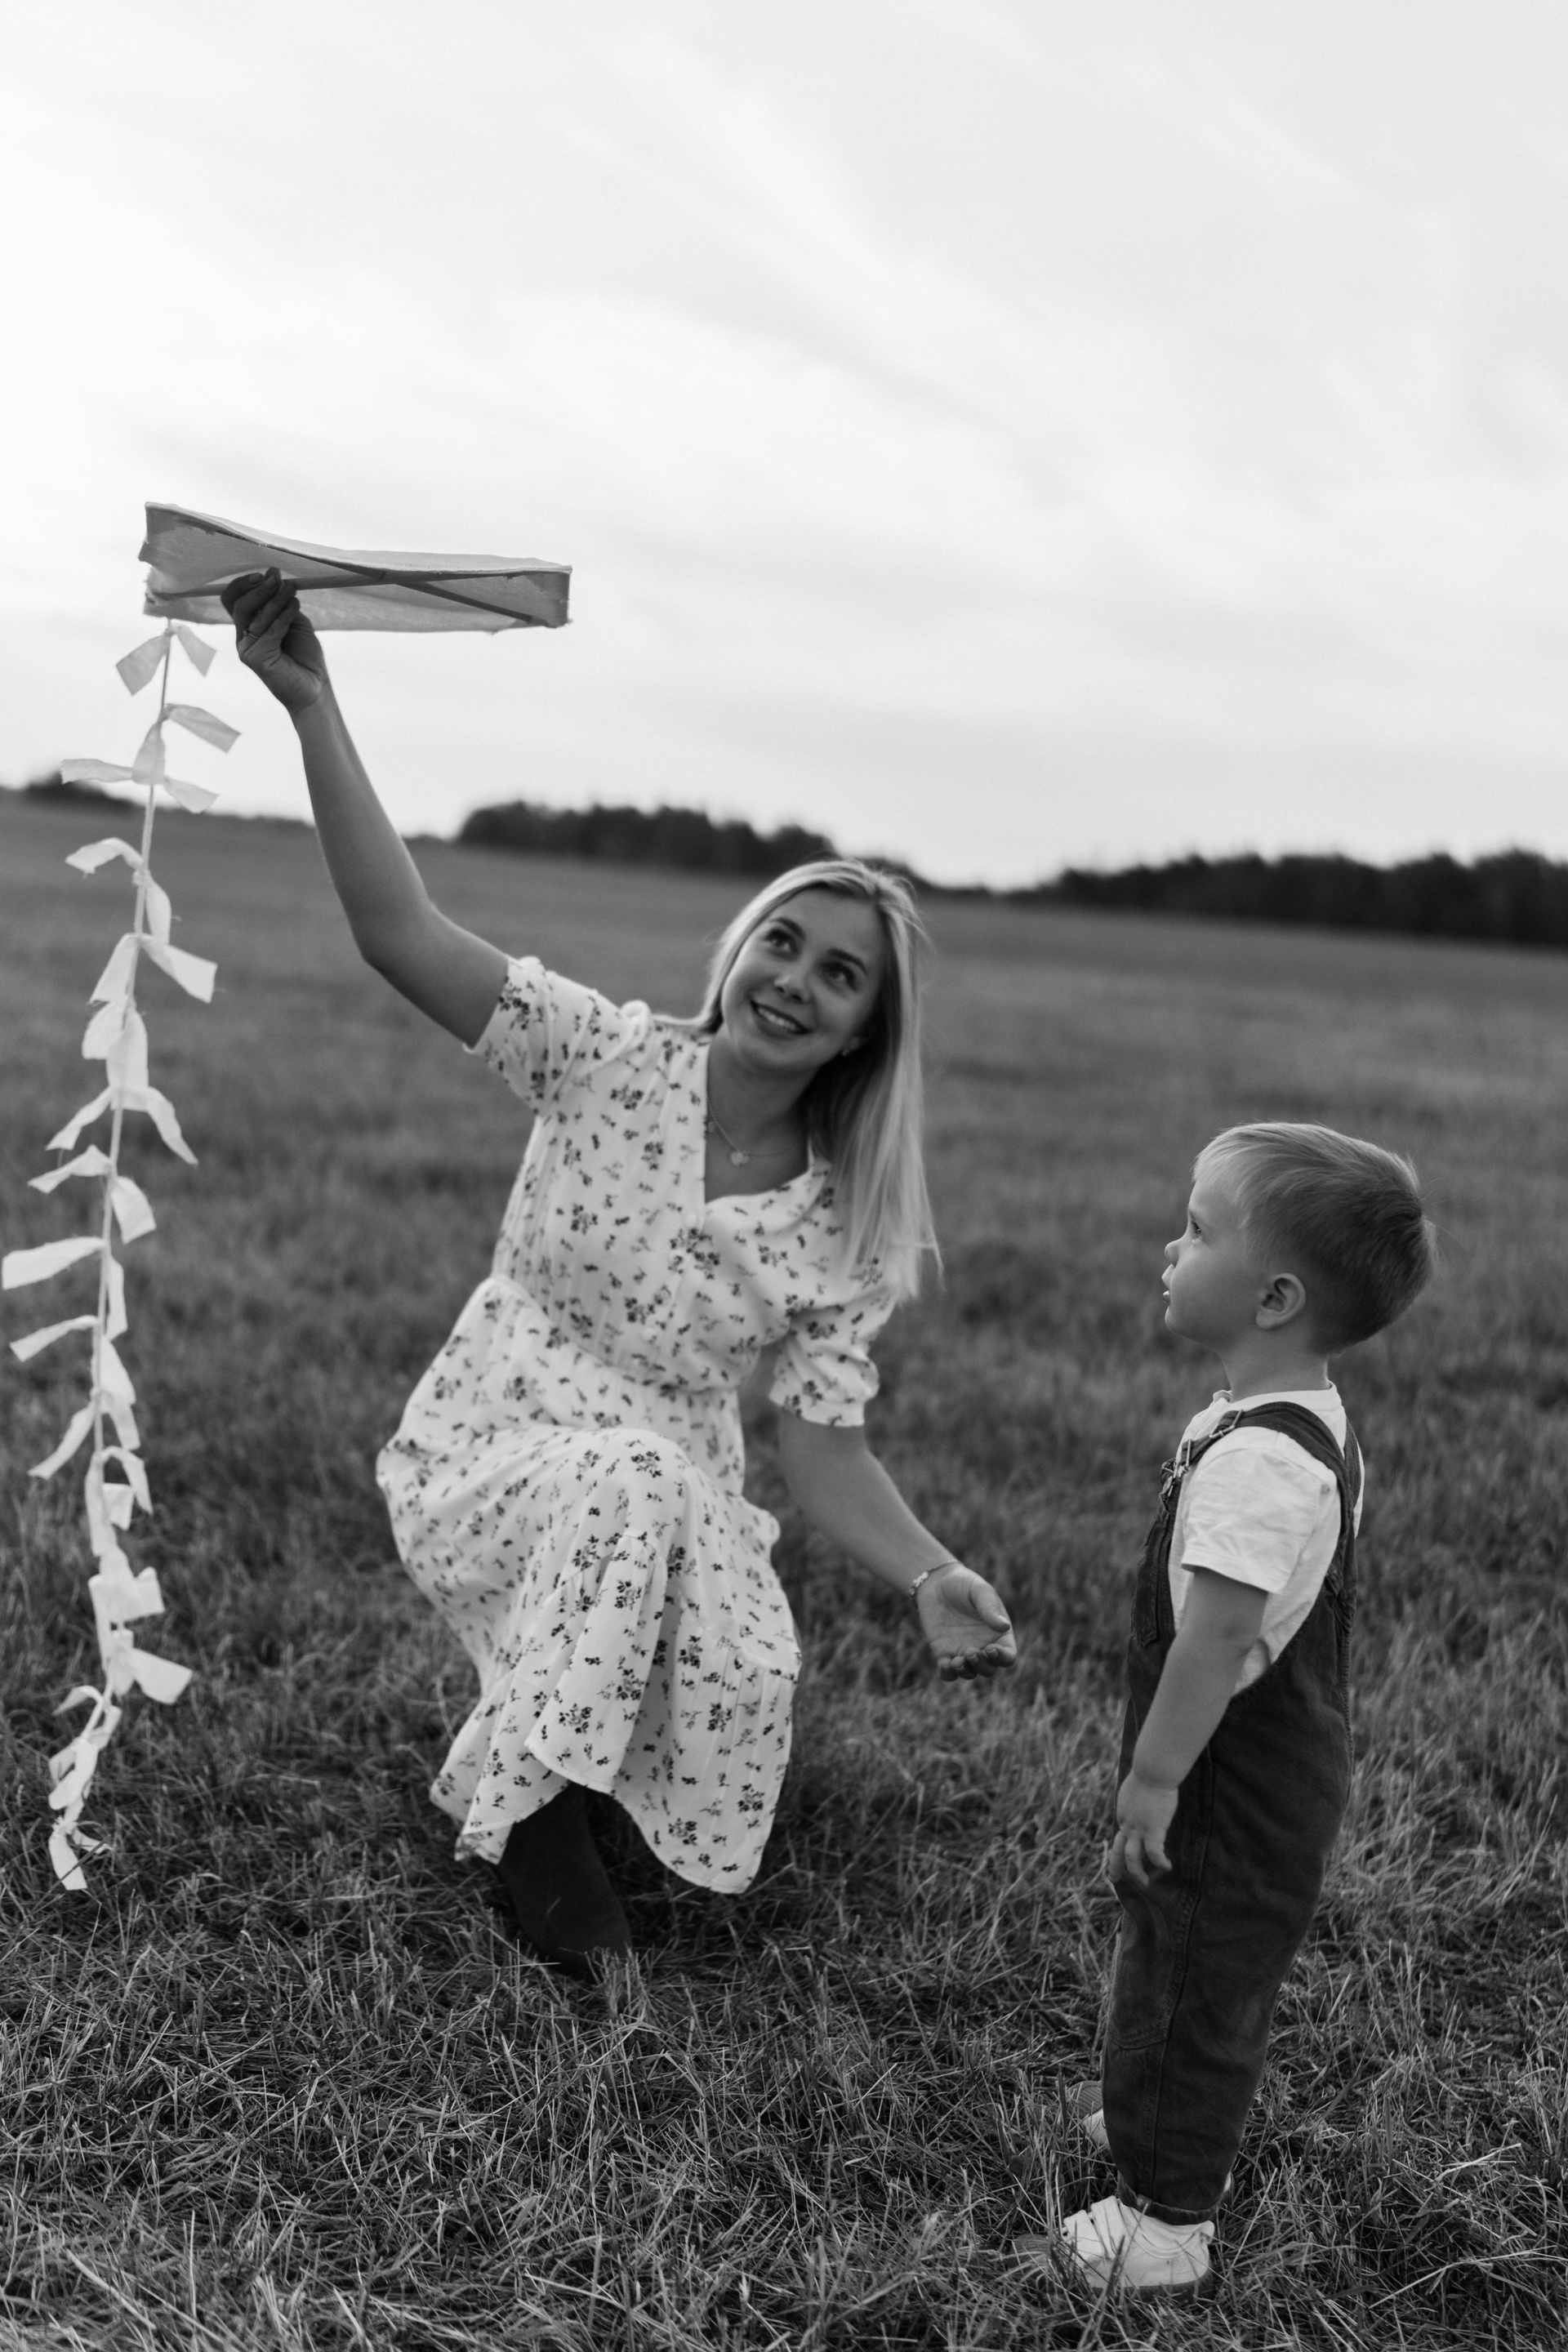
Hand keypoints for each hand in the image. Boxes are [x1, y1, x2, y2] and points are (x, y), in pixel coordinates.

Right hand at [222, 569, 329, 716]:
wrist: (315, 689)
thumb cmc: (304, 657)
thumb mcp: (294, 621)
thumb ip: (282, 601)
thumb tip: (273, 571)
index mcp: (248, 628)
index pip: (233, 599)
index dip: (245, 583)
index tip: (267, 573)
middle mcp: (243, 638)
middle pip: (239, 605)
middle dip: (260, 588)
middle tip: (278, 579)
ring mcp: (247, 649)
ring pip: (254, 615)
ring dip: (274, 599)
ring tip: (292, 590)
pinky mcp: (255, 659)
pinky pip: (268, 630)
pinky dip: (283, 615)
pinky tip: (295, 606)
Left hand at [915, 1563, 1016, 1681]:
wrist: (936, 1583)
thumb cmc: (964, 1584)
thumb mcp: (979, 1591)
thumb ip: (989, 1608)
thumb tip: (1004, 1626)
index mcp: (998, 1634)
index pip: (1007, 1655)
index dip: (1002, 1658)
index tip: (990, 1649)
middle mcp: (983, 1646)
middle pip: (989, 1669)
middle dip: (982, 1666)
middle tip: (970, 1652)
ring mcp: (964, 1652)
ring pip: (970, 1673)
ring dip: (966, 1672)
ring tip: (957, 1661)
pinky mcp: (944, 1653)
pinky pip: (948, 1673)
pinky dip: (948, 1674)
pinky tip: (945, 1665)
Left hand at [1109, 1768, 1178, 1887]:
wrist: (1152, 1771)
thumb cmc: (1148, 1774)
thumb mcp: (1135, 1789)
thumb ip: (1136, 1800)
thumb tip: (1143, 1798)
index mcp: (1123, 1814)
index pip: (1120, 1836)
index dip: (1122, 1846)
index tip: (1125, 1855)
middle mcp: (1127, 1824)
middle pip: (1117, 1851)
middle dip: (1116, 1867)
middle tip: (1114, 1880)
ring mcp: (1138, 1829)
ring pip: (1131, 1858)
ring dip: (1136, 1873)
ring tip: (1143, 1882)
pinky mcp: (1153, 1830)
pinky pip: (1154, 1854)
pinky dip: (1160, 1862)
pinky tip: (1167, 1866)